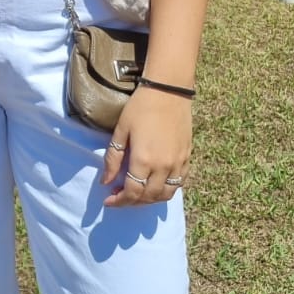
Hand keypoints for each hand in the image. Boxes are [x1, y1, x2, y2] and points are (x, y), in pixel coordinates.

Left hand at [101, 86, 191, 207]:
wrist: (168, 91)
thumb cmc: (140, 107)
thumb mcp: (120, 131)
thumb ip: (113, 159)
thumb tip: (106, 182)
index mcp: (144, 161)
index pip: (132, 193)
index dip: (119, 201)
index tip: (108, 201)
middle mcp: (163, 167)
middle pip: (148, 197)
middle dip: (132, 202)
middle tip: (119, 197)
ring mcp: (178, 164)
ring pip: (166, 194)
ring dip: (150, 200)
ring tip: (137, 194)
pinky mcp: (187, 158)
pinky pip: (179, 184)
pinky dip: (166, 190)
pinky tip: (155, 185)